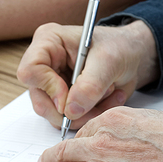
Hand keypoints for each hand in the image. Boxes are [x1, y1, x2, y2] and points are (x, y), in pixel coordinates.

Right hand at [16, 21, 159, 129]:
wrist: (132, 56)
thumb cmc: (119, 47)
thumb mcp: (109, 61)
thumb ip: (90, 85)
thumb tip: (70, 111)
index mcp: (48, 42)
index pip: (30, 70)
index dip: (49, 88)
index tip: (71, 99)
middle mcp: (45, 63)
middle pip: (39, 99)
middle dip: (70, 110)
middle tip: (97, 104)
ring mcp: (52, 83)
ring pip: (54, 114)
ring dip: (85, 114)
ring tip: (108, 96)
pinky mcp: (63, 100)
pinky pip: (69, 120)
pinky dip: (90, 116)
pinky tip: (106, 101)